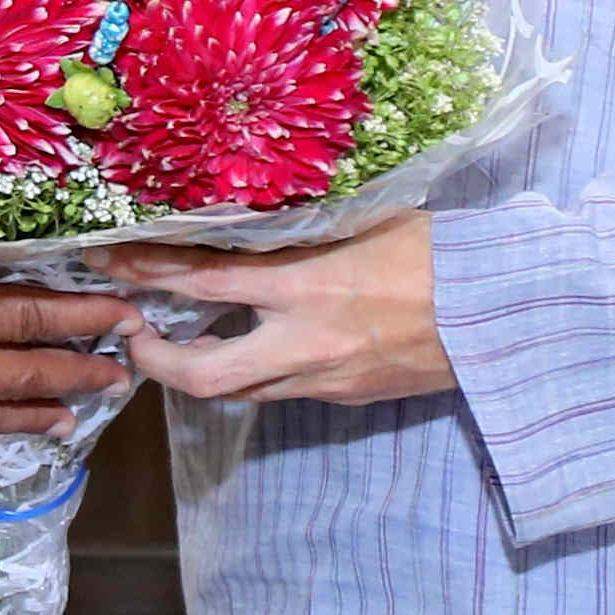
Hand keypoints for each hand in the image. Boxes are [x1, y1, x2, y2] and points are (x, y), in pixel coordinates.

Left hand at [97, 213, 453, 406]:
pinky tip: (255, 344)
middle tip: (135, 335)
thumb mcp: (364, 222)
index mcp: (306, 285)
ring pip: (239, 391)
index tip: (108, 262)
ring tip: (185, 339)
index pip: (203, 281)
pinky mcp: (346, 397)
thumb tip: (248, 217)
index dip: (147, 274)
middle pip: (202, 374)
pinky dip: (255, 370)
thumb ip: (301, 230)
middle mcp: (305, 342)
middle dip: (155, 360)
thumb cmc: (440, 252)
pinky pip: (282, 390)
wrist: (506, 314)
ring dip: (204, 369)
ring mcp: (325, 379)